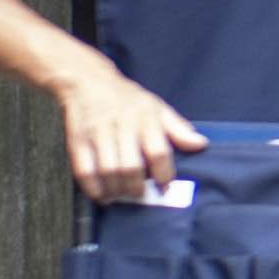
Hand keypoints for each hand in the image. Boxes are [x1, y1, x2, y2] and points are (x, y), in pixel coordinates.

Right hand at [57, 60, 207, 203]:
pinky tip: (101, 194)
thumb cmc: (128, 99)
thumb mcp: (158, 108)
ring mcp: (98, 134)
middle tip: (141, 194)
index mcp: (146, 119)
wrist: (88, 82)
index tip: (165, 186)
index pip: (159, 152)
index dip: (164, 174)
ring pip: (108, 171)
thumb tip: (200, 145)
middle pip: (131, 166)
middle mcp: (122, 127)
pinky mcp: (77, 141)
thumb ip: (179, 129)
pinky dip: (93, 188)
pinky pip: (83, 170)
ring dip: (117, 190)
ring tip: (122, 195)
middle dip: (137, 187)